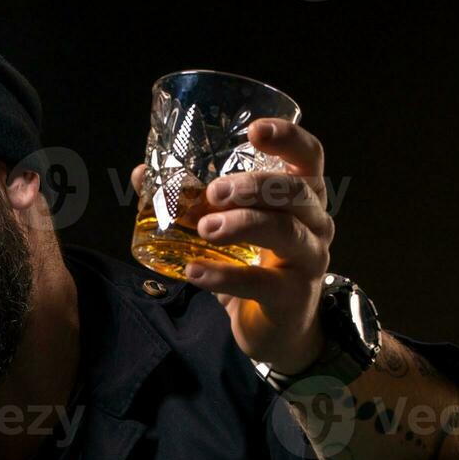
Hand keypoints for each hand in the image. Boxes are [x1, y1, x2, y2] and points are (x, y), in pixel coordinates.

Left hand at [131, 118, 333, 373]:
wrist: (279, 329)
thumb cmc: (256, 265)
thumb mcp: (229, 228)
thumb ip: (191, 201)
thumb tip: (142, 174)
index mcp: (303, 197)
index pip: (309, 157)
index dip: (288, 138)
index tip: (254, 130)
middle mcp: (315, 223)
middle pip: (297, 191)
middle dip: (255, 186)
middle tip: (214, 191)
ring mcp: (310, 260)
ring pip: (286, 231)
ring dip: (242, 224)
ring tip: (204, 228)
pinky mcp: (293, 296)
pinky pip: (261, 283)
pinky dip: (224, 276)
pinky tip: (194, 272)